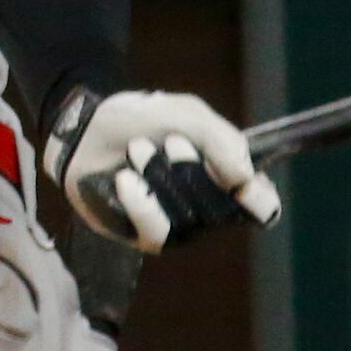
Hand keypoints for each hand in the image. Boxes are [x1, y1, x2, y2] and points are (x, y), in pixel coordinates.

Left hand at [43, 88, 281, 252]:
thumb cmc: (141, 120)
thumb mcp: (186, 114)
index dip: (261, 201)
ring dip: (161, 176)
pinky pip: (156, 231)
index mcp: (226, 178)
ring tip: (137, 149)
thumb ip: (220, 138)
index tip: (245, 186)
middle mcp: (207, 209)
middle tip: (170, 140)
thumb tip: (245, 177)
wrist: (87, 128)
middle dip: (192, 169)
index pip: (262, 207)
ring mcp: (177, 226)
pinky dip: (141, 201)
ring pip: (188, 218)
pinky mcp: (145, 237)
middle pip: (221, 209)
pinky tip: (124, 179)